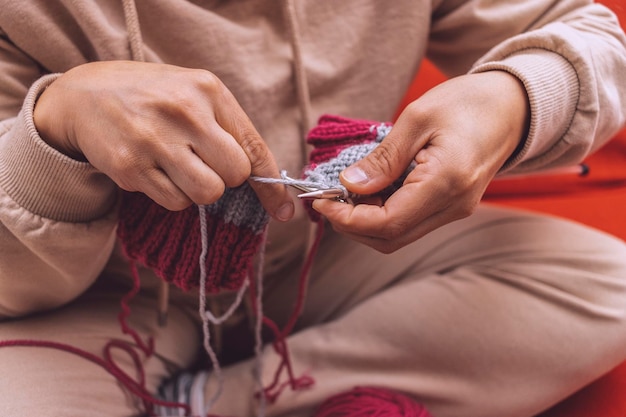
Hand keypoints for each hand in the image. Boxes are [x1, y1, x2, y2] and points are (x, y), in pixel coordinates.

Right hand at [33, 61, 293, 219]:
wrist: (86, 94)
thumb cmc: (154, 98)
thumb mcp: (195, 94)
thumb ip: (230, 129)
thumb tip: (268, 180)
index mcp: (208, 91)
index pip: (254, 148)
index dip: (272, 185)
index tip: (283, 211)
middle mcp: (183, 112)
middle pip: (234, 175)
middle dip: (226, 178)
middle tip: (205, 163)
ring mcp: (154, 140)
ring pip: (206, 194)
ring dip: (198, 189)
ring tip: (178, 166)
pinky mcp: (131, 167)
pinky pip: (174, 202)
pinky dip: (173, 195)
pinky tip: (156, 169)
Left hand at [313, 71, 529, 251]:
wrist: (511, 107)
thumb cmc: (467, 103)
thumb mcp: (417, 118)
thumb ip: (383, 159)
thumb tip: (349, 186)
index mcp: (445, 183)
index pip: (386, 223)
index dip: (347, 218)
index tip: (321, 201)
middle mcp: (453, 207)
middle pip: (390, 239)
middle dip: (351, 225)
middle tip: (328, 199)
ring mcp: (454, 211)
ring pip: (399, 236)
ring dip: (365, 222)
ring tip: (347, 193)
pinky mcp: (451, 208)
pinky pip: (410, 223)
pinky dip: (382, 215)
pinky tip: (370, 191)